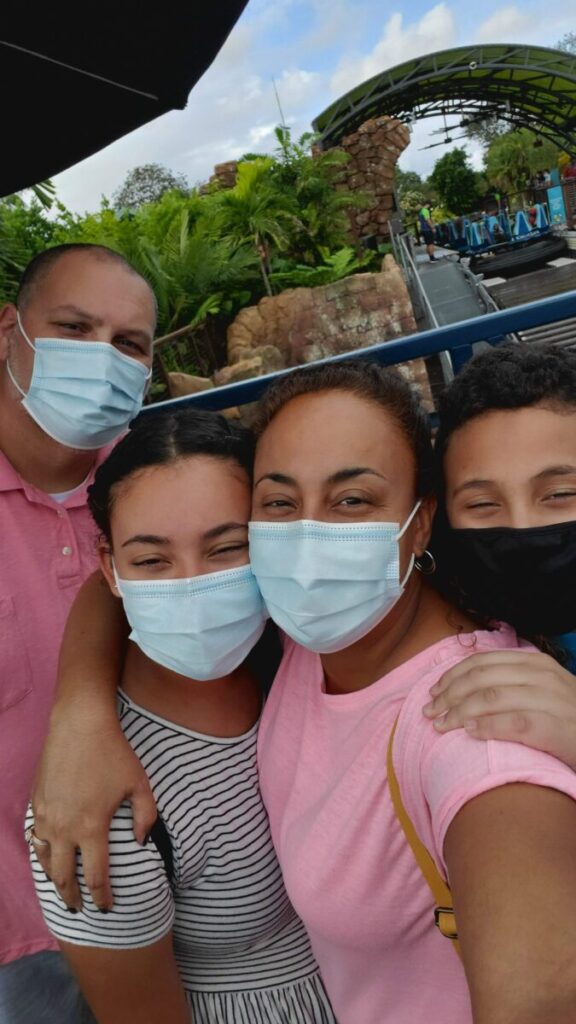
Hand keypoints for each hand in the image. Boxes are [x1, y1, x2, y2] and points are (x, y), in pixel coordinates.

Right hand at [31, 703, 156, 910]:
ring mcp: (47, 816)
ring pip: (45, 861)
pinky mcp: (36, 803)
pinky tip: (49, 858)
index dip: (101, 897)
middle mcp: (65, 828)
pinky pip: (36, 838)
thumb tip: (141, 843)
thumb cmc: (113, 752)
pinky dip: (42, 854)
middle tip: (79, 910)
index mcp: (92, 827)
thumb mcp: (139, 784)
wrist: (79, 724)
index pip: (96, 876)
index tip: (106, 908)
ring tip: (63, 889)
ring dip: (54, 879)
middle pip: (65, 878)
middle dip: (73, 898)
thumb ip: (145, 817)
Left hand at [422, 651, 575, 769]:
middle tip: (429, 712)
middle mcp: (543, 676)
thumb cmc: (568, 719)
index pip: (484, 661)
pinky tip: (470, 733)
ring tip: (441, 725)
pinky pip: (515, 722)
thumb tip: (466, 685)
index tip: (434, 691)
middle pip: (482, 678)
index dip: (453, 676)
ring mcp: (552, 700)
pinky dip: (489, 726)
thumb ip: (512, 682)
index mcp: (536, 663)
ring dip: (460, 711)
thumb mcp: (543, 691)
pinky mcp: (558, 728)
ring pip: (493, 697)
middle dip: (450, 694)